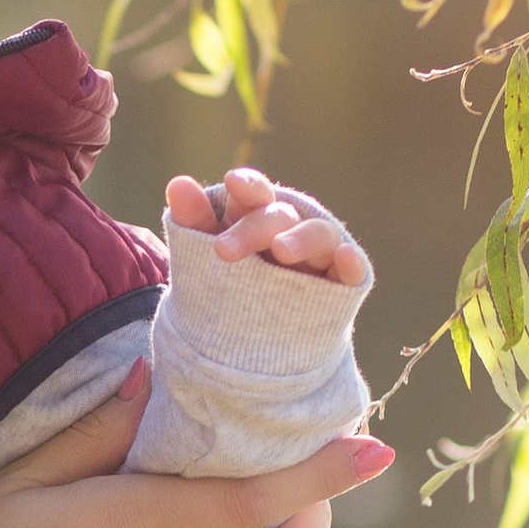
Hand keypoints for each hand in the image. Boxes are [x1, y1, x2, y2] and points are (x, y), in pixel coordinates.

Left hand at [168, 163, 368, 287]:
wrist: (248, 345)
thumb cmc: (227, 286)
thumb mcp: (204, 256)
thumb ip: (193, 222)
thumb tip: (177, 183)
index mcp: (256, 218)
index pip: (255, 195)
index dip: (248, 186)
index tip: (232, 182)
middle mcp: (290, 231)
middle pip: (279, 218)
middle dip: (253, 230)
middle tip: (223, 251)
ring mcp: (317, 258)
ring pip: (319, 236)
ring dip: (303, 239)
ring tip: (281, 250)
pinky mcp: (340, 285)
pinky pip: (351, 272)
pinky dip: (351, 263)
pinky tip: (345, 259)